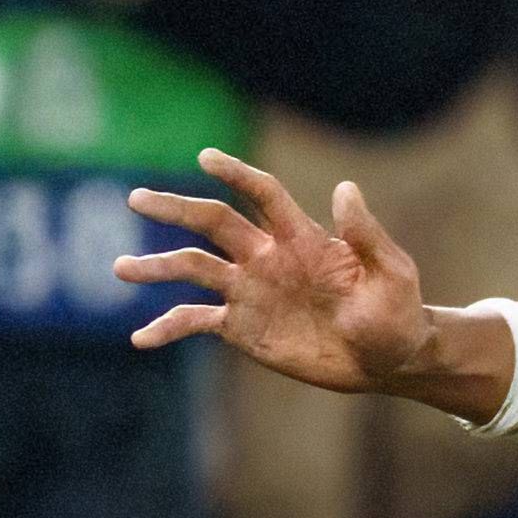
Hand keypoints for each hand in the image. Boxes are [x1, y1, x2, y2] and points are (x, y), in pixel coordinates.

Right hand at [116, 148, 481, 411]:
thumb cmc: (396, 312)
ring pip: (193, 268)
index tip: (205, 157)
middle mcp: (266, 257)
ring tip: (121, 268)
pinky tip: (140, 338)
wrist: (388, 359)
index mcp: (301, 237)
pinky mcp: (241, 326)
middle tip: (136, 198)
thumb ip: (366, 235)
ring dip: (157, 267)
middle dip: (175, 209)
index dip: (236, 174)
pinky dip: (167, 327)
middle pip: (213, 223)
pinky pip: (195, 321)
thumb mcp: (392, 272)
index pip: (262, 195)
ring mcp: (250, 290)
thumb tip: (345, 187)